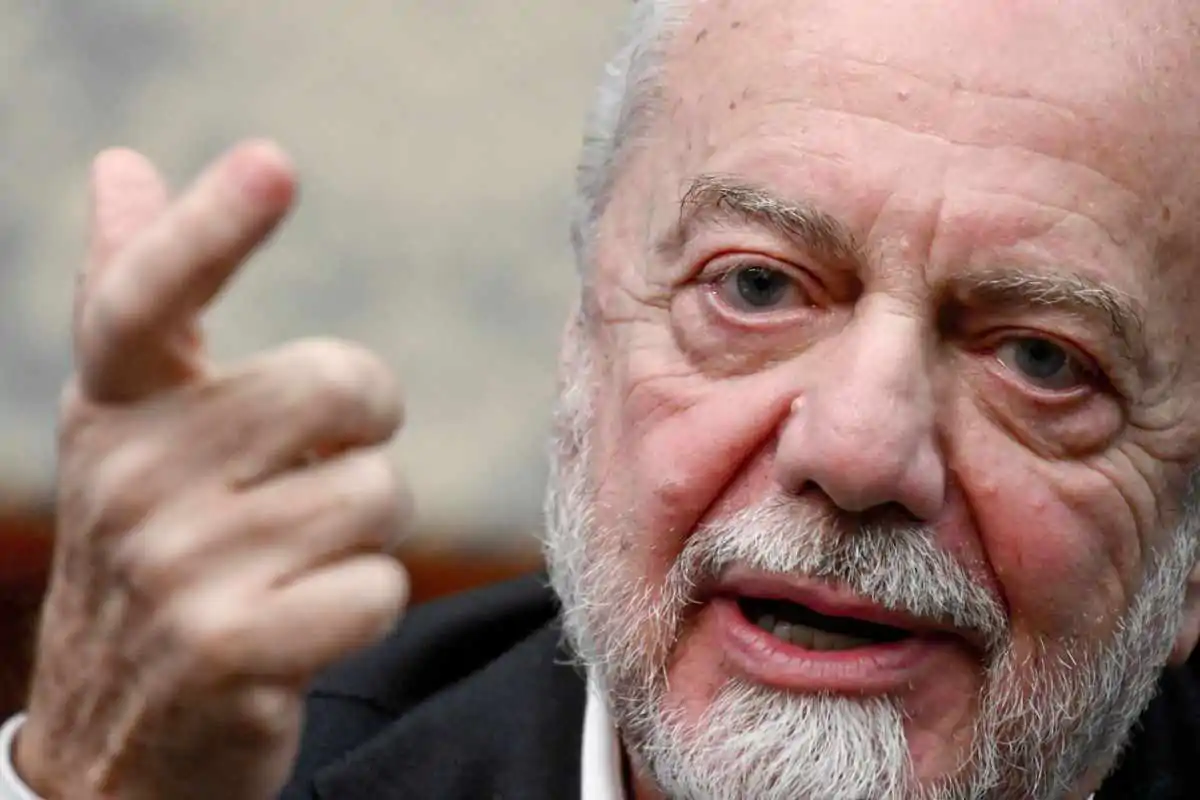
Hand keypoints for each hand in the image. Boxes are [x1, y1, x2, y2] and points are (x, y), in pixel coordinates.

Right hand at [16, 141, 410, 799]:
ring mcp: (176, 569)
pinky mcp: (231, 650)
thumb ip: (137, 297)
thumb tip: (121, 164)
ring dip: (365, 530)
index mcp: (114, 407)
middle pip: (342, 385)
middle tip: (320, 468)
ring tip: (297, 560)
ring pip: (377, 493)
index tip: (272, 164)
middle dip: (364, 426)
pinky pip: (379, 588)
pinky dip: (367, 605)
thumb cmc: (155, 547)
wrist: (120, 732)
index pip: (149, 297)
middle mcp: (132, 478)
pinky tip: (306, 623)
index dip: (211, 229)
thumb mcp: (130, 427)